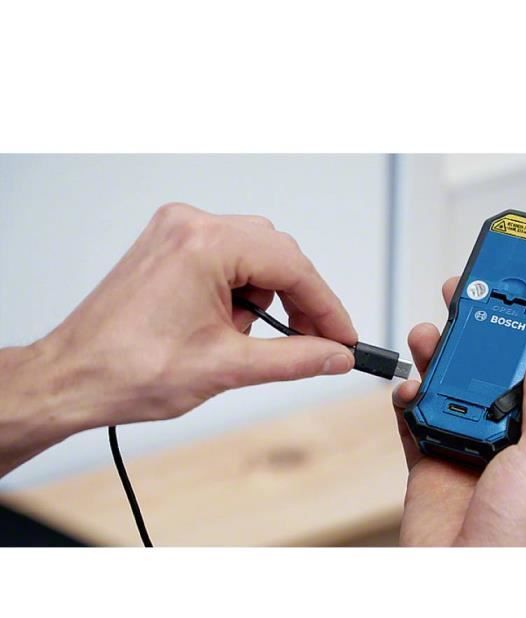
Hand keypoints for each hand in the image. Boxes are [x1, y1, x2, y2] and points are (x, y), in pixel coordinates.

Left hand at [0, 203, 356, 475]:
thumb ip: (295, 358)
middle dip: (300, 300)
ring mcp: (175, 231)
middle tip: (314, 341)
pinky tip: (226, 321)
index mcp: (204, 246)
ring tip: (244, 336)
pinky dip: (240, 287)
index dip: (327, 306)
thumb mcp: (227, 368)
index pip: (293, 266)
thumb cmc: (129, 370)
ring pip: (253, 252)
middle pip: (276, 252)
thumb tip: (336, 356)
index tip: (344, 337)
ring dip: (267, 294)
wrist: (73, 376)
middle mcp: (190, 226)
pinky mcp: (168, 244)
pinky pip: (226, 254)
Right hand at [393, 276, 525, 545]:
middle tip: (463, 296)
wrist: (456, 573)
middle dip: (478, 329)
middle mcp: (506, 433)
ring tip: (424, 336)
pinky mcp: (431, 454)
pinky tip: (405, 391)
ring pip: (450, 383)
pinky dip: (406, 396)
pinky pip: (415, 414)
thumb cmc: (514, 533)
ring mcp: (466, 442)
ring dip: (435, 357)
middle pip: (492, 367)